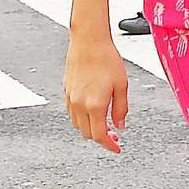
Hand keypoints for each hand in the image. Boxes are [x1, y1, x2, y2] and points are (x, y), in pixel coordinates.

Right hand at [64, 32, 129, 149]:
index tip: (117, 148)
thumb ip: (121, 109)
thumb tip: (120, 125)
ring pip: (78, 126)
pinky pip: (72, 114)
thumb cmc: (106, 59)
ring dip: (91, 129)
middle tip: (114, 135)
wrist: (88, 41)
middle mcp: (80, 105)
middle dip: (101, 138)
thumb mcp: (121, 86)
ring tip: (104, 123)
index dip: (109, 145)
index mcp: (95, 105)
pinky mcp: (66, 92)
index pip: (100, 136)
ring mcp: (71, 99)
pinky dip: (82, 120)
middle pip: (88, 134)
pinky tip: (92, 112)